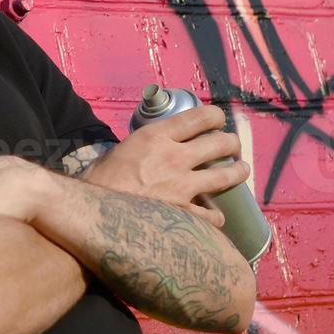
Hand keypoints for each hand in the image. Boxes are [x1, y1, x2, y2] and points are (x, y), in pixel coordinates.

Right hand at [81, 105, 249, 228]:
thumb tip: (151, 148)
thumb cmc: (98, 179)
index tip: (219, 119)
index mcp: (157, 136)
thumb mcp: (121, 149)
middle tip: (233, 145)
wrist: (92, 210)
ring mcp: (182, 186)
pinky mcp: (181, 213)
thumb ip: (143, 146)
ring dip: (237, 172)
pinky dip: (215, 216)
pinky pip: (210, 215)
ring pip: (224, 175)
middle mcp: (175, 157)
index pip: (199, 117)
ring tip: (241, 170)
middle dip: (231, 142)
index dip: (216, 116)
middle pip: (219, 143)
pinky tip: (217, 217)